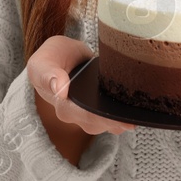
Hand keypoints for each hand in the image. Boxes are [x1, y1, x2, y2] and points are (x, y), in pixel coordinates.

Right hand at [28, 37, 133, 161]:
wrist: (61, 56)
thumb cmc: (50, 60)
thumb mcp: (42, 63)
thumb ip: (47, 74)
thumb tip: (59, 90)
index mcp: (63, 107)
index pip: (87, 117)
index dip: (105, 118)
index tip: (122, 117)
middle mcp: (78, 116)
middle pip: (103, 123)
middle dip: (119, 120)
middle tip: (136, 114)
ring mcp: (92, 114)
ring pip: (112, 123)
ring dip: (125, 117)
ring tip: (138, 107)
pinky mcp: (103, 108)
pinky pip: (117, 115)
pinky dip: (127, 111)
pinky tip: (135, 104)